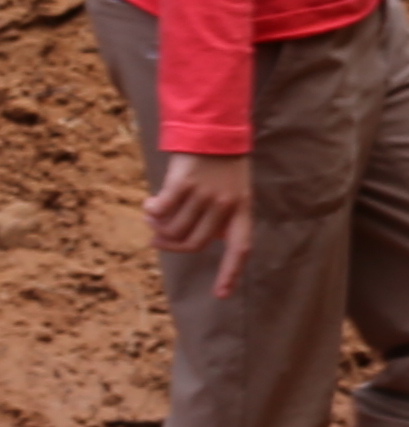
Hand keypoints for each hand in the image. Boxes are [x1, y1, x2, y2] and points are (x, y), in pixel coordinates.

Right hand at [146, 151, 253, 293]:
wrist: (214, 131)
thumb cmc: (222, 165)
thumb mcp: (232, 191)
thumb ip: (219, 216)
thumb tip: (191, 241)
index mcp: (242, 210)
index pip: (240, 249)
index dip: (230, 273)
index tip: (221, 295)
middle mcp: (225, 206)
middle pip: (193, 243)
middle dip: (170, 244)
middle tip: (157, 238)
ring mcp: (204, 195)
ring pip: (174, 229)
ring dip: (157, 227)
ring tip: (153, 216)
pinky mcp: (183, 184)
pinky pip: (160, 211)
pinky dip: (150, 212)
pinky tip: (149, 204)